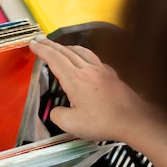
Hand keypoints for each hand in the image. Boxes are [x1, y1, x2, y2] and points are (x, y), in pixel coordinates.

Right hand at [29, 37, 154, 142]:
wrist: (134, 120)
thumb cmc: (103, 122)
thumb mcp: (71, 124)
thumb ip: (58, 115)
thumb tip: (57, 111)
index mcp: (75, 79)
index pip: (54, 59)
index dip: (42, 50)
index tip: (33, 44)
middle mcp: (88, 70)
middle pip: (66, 51)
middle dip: (51, 45)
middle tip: (41, 41)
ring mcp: (102, 70)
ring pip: (82, 51)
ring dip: (67, 47)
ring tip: (60, 48)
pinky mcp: (112, 75)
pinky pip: (94, 58)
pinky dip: (83, 54)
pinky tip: (84, 60)